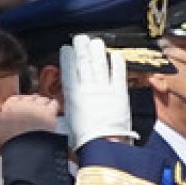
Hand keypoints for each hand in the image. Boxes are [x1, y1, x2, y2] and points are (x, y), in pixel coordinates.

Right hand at [0, 94, 57, 148]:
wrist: (25, 152)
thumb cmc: (7, 142)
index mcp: (10, 104)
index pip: (16, 100)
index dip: (18, 109)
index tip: (19, 119)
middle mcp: (24, 101)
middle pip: (29, 98)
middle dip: (30, 107)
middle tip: (30, 122)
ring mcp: (37, 106)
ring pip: (42, 100)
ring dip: (42, 108)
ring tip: (39, 120)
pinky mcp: (49, 112)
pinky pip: (53, 103)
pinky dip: (52, 109)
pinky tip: (49, 117)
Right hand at [59, 34, 135, 151]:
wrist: (103, 146)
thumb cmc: (85, 141)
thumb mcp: (69, 123)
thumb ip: (69, 109)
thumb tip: (66, 106)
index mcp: (73, 96)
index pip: (69, 71)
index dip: (67, 58)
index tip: (66, 49)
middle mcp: (88, 89)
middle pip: (84, 63)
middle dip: (82, 49)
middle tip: (80, 39)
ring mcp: (104, 89)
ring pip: (100, 65)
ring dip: (97, 52)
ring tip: (95, 42)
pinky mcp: (119, 94)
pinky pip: (118, 74)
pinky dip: (116, 63)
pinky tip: (115, 55)